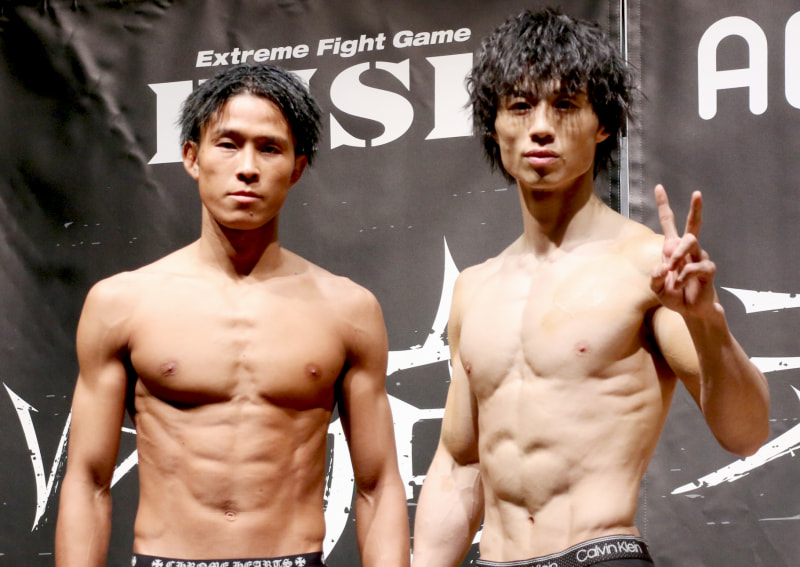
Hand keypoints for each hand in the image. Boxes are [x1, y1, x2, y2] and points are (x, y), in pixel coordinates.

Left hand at [651, 184, 717, 318]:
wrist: (691, 312)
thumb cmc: (675, 296)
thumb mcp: (657, 288)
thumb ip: (655, 278)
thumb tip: (662, 267)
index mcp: (673, 248)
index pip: (669, 222)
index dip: (664, 205)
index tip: (658, 187)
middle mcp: (688, 250)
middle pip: (692, 225)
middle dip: (695, 209)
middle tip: (697, 193)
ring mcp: (700, 257)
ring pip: (690, 243)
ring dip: (677, 255)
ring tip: (671, 270)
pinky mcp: (707, 269)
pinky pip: (693, 267)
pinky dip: (683, 276)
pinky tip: (680, 284)